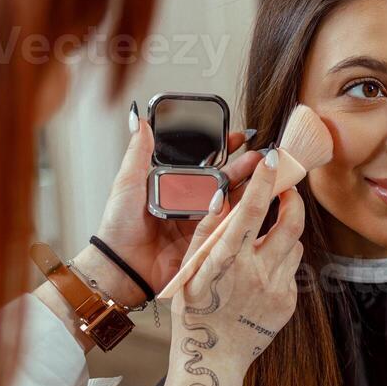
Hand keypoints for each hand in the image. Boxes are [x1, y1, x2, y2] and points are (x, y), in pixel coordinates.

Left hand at [93, 104, 264, 299]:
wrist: (122, 265)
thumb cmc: (119, 226)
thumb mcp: (127, 183)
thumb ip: (138, 152)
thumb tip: (138, 119)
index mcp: (176, 185)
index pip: (206, 163)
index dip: (224, 148)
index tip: (240, 137)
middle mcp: (193, 202)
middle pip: (225, 180)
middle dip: (245, 167)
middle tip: (262, 156)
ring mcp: (202, 223)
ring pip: (232, 202)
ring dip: (251, 188)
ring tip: (267, 174)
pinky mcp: (208, 242)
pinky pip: (228, 227)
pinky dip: (243, 216)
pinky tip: (259, 203)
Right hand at [154, 151, 305, 385]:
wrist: (213, 361)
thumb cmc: (195, 315)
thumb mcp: (189, 271)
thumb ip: (206, 232)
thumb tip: (222, 196)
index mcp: (227, 261)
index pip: (253, 210)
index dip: (266, 181)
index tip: (274, 159)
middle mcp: (257, 273)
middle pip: (291, 223)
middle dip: (293, 199)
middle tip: (286, 190)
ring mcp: (276, 289)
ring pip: (294, 245)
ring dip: (286, 231)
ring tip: (269, 233)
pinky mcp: (288, 303)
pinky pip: (292, 270)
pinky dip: (281, 261)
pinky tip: (263, 269)